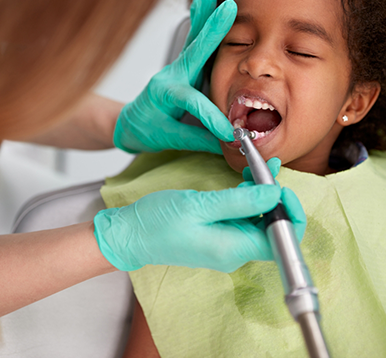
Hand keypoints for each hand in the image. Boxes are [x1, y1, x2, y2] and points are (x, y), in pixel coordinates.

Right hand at [93, 181, 298, 272]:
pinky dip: (247, 198)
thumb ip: (240, 201)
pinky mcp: (218, 236)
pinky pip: (242, 218)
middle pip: (273, 228)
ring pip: (258, 221)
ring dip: (261, 195)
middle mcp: (235, 252)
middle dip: (276, 198)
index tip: (279, 186)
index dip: (289, 213)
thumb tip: (275, 193)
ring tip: (257, 167)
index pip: (282, 240)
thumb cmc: (158, 221)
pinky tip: (244, 180)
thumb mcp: (199, 205)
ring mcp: (227, 245)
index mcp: (233, 249)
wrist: (130, 235)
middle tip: (267, 169)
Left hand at [113, 0, 236, 154]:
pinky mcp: (183, 67)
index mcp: (165, 96)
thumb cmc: (145, 130)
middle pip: (194, 51)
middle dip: (211, 29)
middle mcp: (170, 76)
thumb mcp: (169, 140)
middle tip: (227, 6)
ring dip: (204, 12)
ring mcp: (176, 68)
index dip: (212, 118)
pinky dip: (200, 19)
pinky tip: (204, 0)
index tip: (229, 133)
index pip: (193, 104)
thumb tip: (229, 144)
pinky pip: (194, 41)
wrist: (129, 122)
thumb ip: (199, 140)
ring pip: (194, 38)